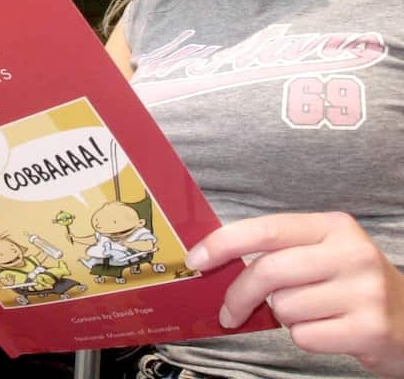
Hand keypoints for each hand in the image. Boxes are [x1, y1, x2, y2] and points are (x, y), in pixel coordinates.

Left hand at [187, 212, 403, 375]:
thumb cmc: (352, 286)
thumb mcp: (324, 254)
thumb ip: (279, 251)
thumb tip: (214, 260)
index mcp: (334, 227)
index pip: (265, 230)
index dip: (223, 244)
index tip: (196, 261)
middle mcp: (352, 253)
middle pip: (268, 271)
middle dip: (239, 295)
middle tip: (229, 312)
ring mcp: (365, 291)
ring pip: (285, 307)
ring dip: (284, 317)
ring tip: (312, 313)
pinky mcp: (370, 328)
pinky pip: (305, 335)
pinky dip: (305, 337)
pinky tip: (328, 330)